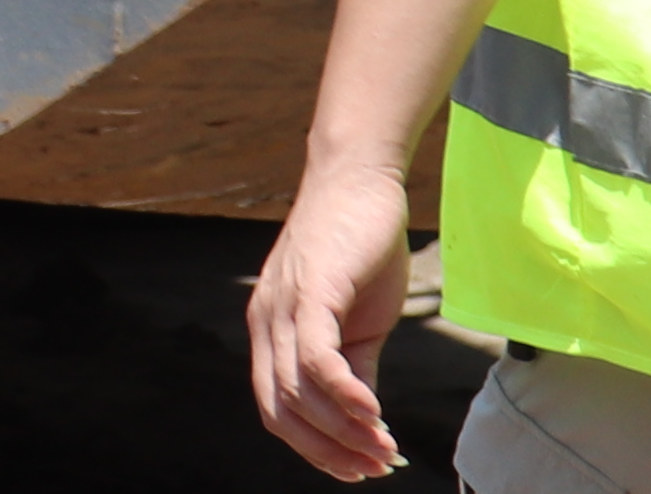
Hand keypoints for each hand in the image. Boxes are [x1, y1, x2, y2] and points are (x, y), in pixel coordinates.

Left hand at [246, 148, 413, 477]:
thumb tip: (364, 419)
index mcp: (271, 332)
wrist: (358, 184)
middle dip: (329, 449)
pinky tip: (373, 413)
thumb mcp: (356, 322)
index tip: (356, 469)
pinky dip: (344, 392)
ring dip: (344, 429)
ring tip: (384, 447)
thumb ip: (352, 368)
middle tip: (375, 467)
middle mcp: (266, 322)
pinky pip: (317, 355)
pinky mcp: (311, 289)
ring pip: (298, 389)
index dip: (314, 447)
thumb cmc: (356, 251)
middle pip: (281, 408)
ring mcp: (284, 305)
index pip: (275, 408)